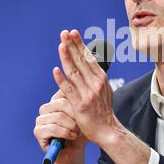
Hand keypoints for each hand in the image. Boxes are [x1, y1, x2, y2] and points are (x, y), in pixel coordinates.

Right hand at [33, 88, 87, 160]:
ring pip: (58, 117)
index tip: (84, 111)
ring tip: (77, 132)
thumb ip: (81, 104)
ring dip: (72, 126)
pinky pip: (53, 128)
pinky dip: (65, 133)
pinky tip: (71, 137)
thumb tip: (83, 92)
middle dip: (75, 116)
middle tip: (82, 125)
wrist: (74, 152)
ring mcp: (40, 119)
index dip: (76, 102)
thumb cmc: (80, 132)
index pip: (64, 92)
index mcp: (56, 100)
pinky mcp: (38, 131)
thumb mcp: (84, 117)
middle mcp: (46, 108)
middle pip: (62, 103)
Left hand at [55, 29, 117, 146]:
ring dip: (67, 57)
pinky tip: (56, 70)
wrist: (108, 130)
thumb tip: (88, 62)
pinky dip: (61, 79)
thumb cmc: (104, 110)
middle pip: (81, 61)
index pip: (88, 57)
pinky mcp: (79, 105)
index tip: (73, 33)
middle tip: (65, 33)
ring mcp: (87, 94)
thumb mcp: (104, 90)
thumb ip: (95, 77)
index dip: (80, 44)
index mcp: (101, 78)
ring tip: (61, 45)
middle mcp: (95, 83)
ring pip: (74, 72)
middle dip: (72, 45)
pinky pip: (68, 90)